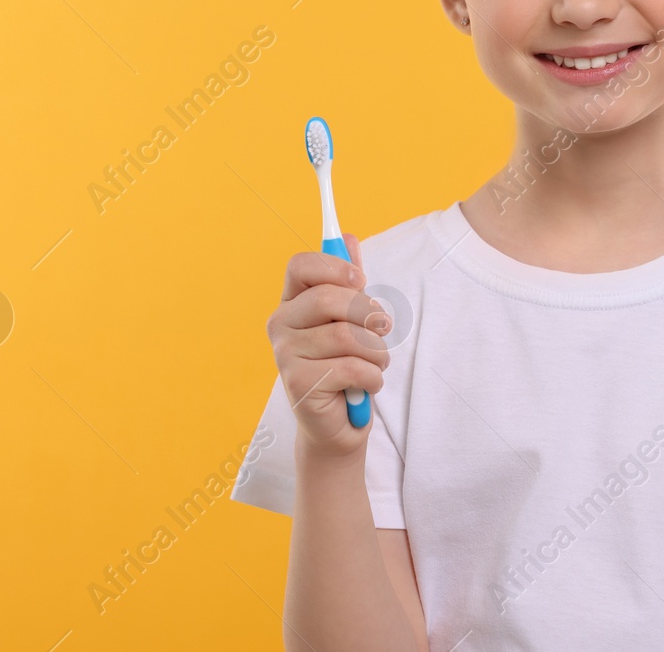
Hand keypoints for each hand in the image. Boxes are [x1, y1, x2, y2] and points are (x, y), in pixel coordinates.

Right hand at [268, 233, 391, 460]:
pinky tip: (369, 384)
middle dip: (369, 314)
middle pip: (329, 298)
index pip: (300, 266)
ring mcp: (285, 355)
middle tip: (383, 329)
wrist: (338, 425)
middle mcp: (281, 325)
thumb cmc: (346, 365)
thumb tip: (348, 239)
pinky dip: (373, 376)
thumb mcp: (352, 320)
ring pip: (347, 336)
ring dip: (377, 351)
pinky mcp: (299, 384)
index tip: (361, 280)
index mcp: (292, 302)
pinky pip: (351, 367)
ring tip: (378, 362)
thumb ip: (349, 282)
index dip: (334, 266)